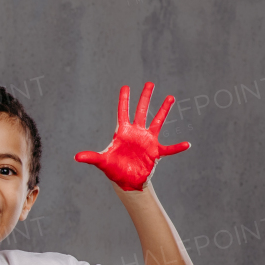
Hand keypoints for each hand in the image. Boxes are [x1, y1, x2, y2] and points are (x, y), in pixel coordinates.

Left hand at [75, 82, 189, 190]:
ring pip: (157, 122)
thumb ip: (92, 157)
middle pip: (141, 111)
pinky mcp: (156, 152)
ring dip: (163, 110)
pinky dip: (177, 148)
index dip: (124, 100)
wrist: (126, 181)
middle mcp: (136, 133)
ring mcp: (147, 141)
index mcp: (123, 133)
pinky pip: (169, 149)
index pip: (123, 112)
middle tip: (150, 83)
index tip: (125, 86)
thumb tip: (76, 157)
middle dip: (145, 98)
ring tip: (170, 97)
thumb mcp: (102, 162)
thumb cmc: (114, 170)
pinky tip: (187, 144)